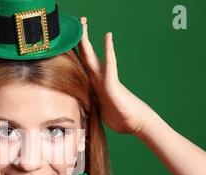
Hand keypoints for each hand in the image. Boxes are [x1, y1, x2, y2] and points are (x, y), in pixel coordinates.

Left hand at [77, 17, 155, 134]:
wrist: (135, 123)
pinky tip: (108, 36)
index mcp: (93, 85)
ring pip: (91, 56)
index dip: (76, 53)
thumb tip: (81, 110)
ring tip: (84, 23)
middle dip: (80, 40)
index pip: (82, 65)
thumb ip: (90, 105)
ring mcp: (105, 79)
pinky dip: (108, 50)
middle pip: (85, 56)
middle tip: (80, 22)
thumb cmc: (120, 118)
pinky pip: (109, 64)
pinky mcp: (112, 83)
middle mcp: (98, 79)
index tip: (70, 41)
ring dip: (86, 40)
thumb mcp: (98, 111)